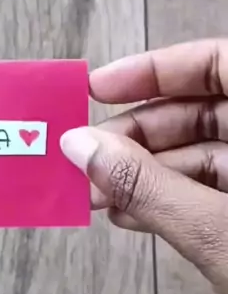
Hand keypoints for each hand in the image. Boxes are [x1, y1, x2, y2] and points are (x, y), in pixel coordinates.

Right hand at [60, 38, 227, 293]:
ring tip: (98, 194)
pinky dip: (174, 199)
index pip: (217, 63)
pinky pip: (217, 189)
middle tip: (86, 157)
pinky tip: (132, 214)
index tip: (96, 89)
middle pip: (205, 111)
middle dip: (139, 135)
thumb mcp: (215, 231)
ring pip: (208, 154)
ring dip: (148, 173)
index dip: (154, 70)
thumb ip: (147, 186)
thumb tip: (79, 146)